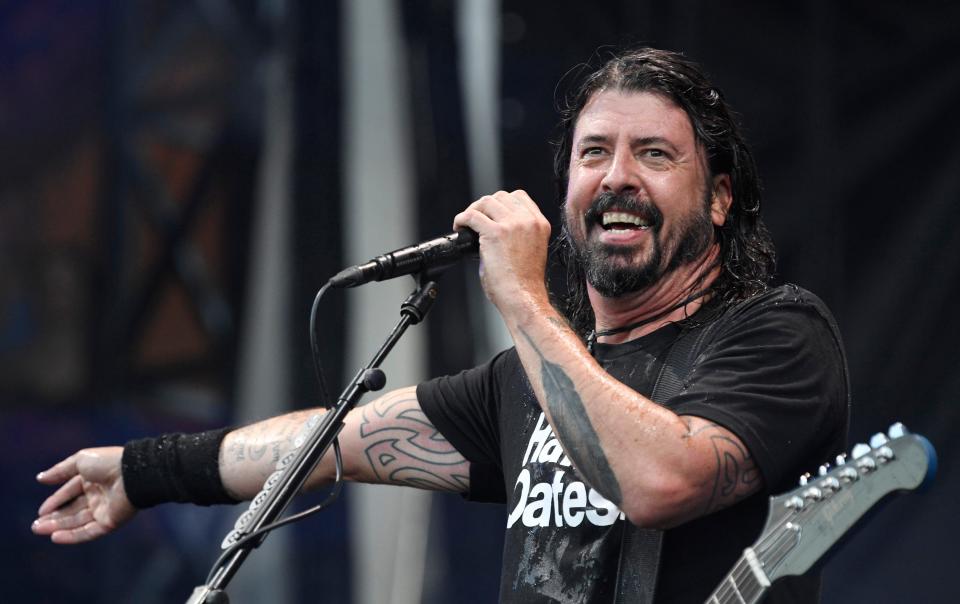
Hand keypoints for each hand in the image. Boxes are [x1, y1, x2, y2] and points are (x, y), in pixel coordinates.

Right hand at [32, 447, 136, 543]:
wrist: (132, 473)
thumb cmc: (108, 463)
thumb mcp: (80, 461)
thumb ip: (60, 471)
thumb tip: (40, 478)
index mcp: (92, 480)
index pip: (70, 493)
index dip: (55, 502)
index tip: (41, 511)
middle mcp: (98, 495)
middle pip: (72, 510)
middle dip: (54, 518)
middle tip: (35, 526)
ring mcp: (104, 510)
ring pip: (77, 522)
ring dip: (58, 527)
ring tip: (39, 530)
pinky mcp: (110, 522)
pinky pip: (89, 532)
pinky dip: (72, 535)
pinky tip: (55, 537)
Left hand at [452, 190, 551, 315]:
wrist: (523, 298)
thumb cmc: (524, 284)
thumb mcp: (530, 250)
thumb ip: (518, 235)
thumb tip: (493, 228)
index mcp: (540, 224)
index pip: (519, 197)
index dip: (501, 203)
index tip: (491, 214)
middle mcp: (528, 221)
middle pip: (501, 197)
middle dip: (485, 206)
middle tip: (475, 219)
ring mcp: (513, 225)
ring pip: (486, 202)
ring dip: (473, 210)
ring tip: (466, 223)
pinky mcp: (495, 233)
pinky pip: (472, 215)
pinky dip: (462, 219)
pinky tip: (459, 227)